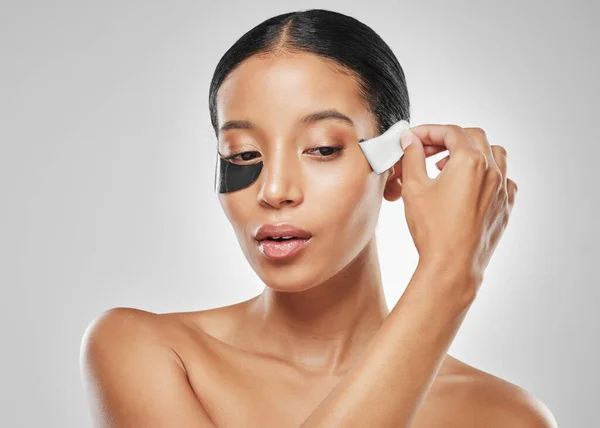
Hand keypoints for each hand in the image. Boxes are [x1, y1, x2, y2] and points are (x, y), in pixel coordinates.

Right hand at [396, 125, 516, 292]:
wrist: (452, 265)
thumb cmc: (433, 230)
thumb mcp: (414, 188)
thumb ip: (412, 157)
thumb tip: (411, 141)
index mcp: (470, 161)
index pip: (449, 132)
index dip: (428, 131)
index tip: (413, 139)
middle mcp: (492, 170)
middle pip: (473, 137)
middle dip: (448, 139)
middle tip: (426, 151)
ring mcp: (503, 189)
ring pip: (494, 154)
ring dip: (471, 152)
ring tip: (448, 166)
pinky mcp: (505, 206)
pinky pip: (503, 178)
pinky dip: (487, 174)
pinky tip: (469, 186)